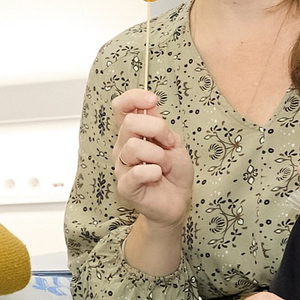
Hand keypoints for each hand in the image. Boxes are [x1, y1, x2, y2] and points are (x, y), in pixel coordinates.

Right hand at [111, 90, 193, 227]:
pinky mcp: (125, 186)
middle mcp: (124, 147)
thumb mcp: (174, 142)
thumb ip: (159, 124)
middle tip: (168, 144)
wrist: (178, 201)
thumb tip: (149, 104)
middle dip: (156, 130)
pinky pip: (134, 173)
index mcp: (133, 133)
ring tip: (164, 166)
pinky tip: (158, 175)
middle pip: (130, 123)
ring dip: (158, 155)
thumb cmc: (175, 173)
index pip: (121, 107)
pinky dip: (152, 172)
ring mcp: (123, 167)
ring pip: (133, 147)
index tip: (152, 100)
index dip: (133, 98)